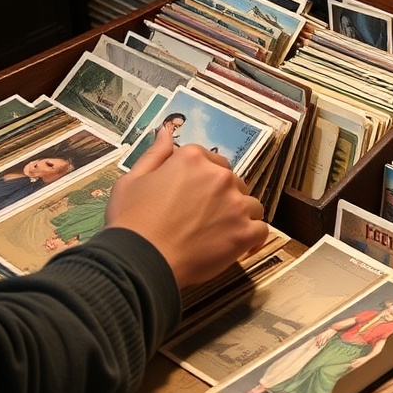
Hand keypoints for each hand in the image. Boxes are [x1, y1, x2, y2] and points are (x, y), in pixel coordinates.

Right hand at [104, 127, 267, 288]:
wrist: (140, 262)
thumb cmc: (131, 222)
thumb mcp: (132, 180)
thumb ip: (155, 154)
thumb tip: (166, 131)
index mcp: (193, 159)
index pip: (212, 161)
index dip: (204, 180)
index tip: (193, 197)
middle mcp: (219, 176)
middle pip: (234, 182)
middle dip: (223, 197)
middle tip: (204, 218)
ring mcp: (236, 205)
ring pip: (251, 205)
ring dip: (240, 216)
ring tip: (220, 233)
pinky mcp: (245, 233)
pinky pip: (261, 230)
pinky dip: (251, 238)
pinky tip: (237, 246)